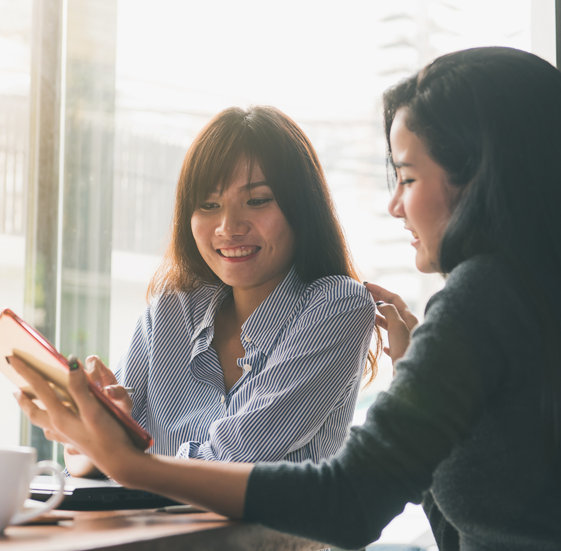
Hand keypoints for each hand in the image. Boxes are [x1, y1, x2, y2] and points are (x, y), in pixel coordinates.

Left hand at [11, 355, 140, 482]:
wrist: (119, 462)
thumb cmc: (109, 437)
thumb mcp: (95, 410)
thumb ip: (80, 387)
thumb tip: (71, 364)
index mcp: (61, 417)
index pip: (40, 389)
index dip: (26, 372)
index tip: (13, 359)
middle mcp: (59, 427)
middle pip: (34, 410)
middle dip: (23, 398)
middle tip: (15, 389)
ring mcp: (66, 436)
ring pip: (42, 421)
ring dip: (33, 410)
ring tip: (29, 403)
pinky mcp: (75, 441)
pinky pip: (54, 430)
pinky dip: (48, 422)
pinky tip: (54, 423)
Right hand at [364, 283, 418, 368]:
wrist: (414, 376)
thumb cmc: (405, 350)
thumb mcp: (397, 327)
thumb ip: (389, 312)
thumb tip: (381, 303)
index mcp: (409, 318)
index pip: (393, 298)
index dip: (379, 290)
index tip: (365, 285)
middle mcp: (409, 326)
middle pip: (392, 308)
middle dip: (379, 300)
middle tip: (365, 295)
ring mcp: (406, 339)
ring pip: (392, 323)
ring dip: (380, 316)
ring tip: (368, 313)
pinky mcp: (402, 352)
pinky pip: (393, 340)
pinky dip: (385, 337)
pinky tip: (383, 344)